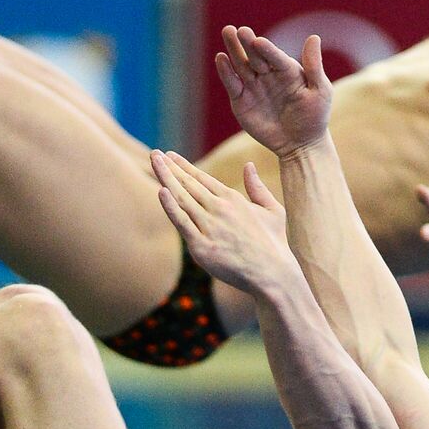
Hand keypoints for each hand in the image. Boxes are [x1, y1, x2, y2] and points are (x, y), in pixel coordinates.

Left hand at [151, 150, 292, 294]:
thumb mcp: (273, 210)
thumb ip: (257, 188)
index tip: (170, 156)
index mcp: (233, 199)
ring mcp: (210, 227)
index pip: (202, 178)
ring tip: (154, 162)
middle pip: (189, 184)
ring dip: (166, 178)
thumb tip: (249, 165)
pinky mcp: (202, 246)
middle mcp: (220, 209)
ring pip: (182, 198)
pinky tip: (161, 191)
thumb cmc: (274, 244)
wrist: (273, 274)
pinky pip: (182, 223)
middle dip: (170, 167)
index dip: (184, 166)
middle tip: (155, 154)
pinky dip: (171, 207)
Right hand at [217, 26, 331, 155]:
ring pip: (241, 65)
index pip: (274, 56)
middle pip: (254, 55)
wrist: (300, 144)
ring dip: (233, 50)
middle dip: (245, 43)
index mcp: (286, 69)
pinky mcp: (241, 101)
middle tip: (237, 30)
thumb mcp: (320, 91)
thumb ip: (314, 66)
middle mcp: (268, 74)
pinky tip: (221, 59)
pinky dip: (226, 73)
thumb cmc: (314, 117)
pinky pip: (233, 85)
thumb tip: (314, 37)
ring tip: (227, 32)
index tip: (258, 41)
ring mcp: (253, 86)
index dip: (266, 49)